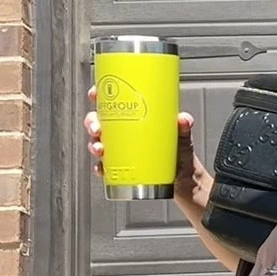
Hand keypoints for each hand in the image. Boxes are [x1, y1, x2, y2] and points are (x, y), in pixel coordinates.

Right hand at [84, 87, 208, 208]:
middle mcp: (126, 134)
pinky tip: (101, 168)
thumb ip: (184, 129)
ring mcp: (122, 151)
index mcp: (136, 120)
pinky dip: (100, 168)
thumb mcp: (182, 140)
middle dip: (92, 123)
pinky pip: (104, 167)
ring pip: (99, 144)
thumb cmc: (181, 155)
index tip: (95, 94)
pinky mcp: (122, 170)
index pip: (113, 103)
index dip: (99, 96)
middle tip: (97, 128)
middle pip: (100, 122)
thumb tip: (184, 119)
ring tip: (100, 149)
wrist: (184, 181)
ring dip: (94, 145)